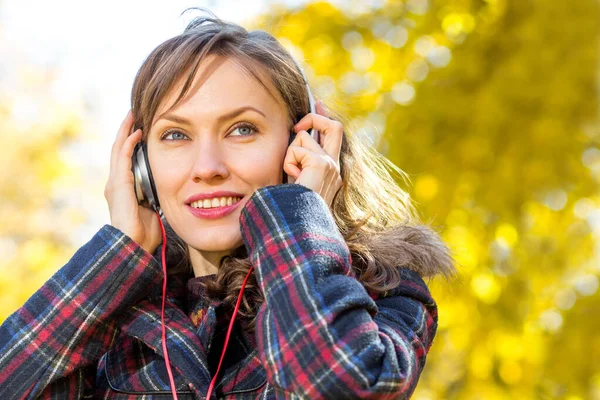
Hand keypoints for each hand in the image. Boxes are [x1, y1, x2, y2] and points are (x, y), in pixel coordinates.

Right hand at [104, 110, 161, 253]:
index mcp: (124, 187)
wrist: (134, 246)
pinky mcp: (119, 184)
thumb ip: (159, 196)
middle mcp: (116, 182)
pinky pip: (122, 158)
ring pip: (118, 148)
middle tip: (134, 112)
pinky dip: (129, 143)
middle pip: (119, 148)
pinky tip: (137, 131)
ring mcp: (115, 182)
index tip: (142, 125)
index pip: (126, 157)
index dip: (132, 140)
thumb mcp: (155, 208)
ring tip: (133, 114)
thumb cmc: (145, 233)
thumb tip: (176, 190)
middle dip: (127, 129)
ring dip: (126, 130)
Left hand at [284, 101, 342, 207]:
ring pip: (303, 137)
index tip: (318, 103)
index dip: (324, 117)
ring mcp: (331, 165)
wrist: (298, 226)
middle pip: (334, 126)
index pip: (332, 136)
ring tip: (291, 178)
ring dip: (290, 154)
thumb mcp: (294, 181)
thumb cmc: (290, 210)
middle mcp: (334, 167)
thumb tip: (292, 143)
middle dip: (315, 117)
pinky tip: (292, 180)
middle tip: (297, 126)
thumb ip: (297, 162)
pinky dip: (288, 162)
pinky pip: (296, 149)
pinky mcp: (322, 164)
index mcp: (329, 172)